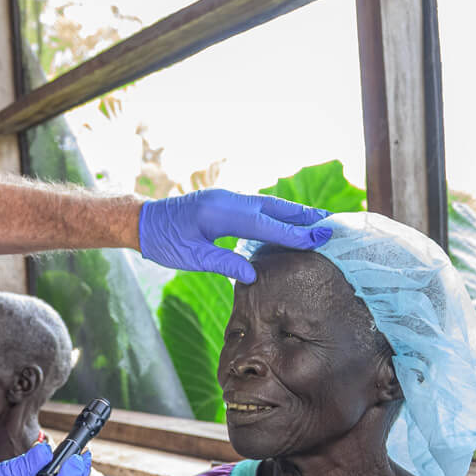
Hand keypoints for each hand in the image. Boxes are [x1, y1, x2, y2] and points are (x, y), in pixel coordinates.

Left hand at [138, 189, 331, 281]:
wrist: (143, 221)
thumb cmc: (163, 241)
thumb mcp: (189, 257)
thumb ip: (221, 263)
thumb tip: (252, 276)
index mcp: (220, 213)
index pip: (264, 224)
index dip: (292, 232)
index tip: (318, 237)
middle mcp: (228, 200)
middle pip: (273, 208)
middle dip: (303, 216)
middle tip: (331, 224)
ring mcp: (228, 199)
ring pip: (268, 205)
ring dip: (293, 213)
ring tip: (318, 221)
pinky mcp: (227, 203)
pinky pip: (258, 207)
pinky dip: (278, 214)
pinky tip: (290, 222)